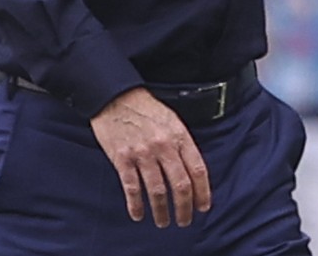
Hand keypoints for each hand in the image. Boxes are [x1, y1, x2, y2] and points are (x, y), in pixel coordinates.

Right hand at [90, 88, 212, 227]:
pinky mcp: (122, 159)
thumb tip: (192, 171)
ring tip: (164, 222)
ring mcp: (142, 154)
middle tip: (185, 220)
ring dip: (162, 211)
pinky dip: (136, 205)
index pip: (197, 169)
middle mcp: (163, 146)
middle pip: (180, 185)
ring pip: (157, 191)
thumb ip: (182, 143)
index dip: (203, 192)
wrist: (114, 96)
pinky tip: (138, 215)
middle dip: (184, 208)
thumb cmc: (145, 108)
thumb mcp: (171, 119)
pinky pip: (132, 188)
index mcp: (179, 135)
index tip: (203, 207)